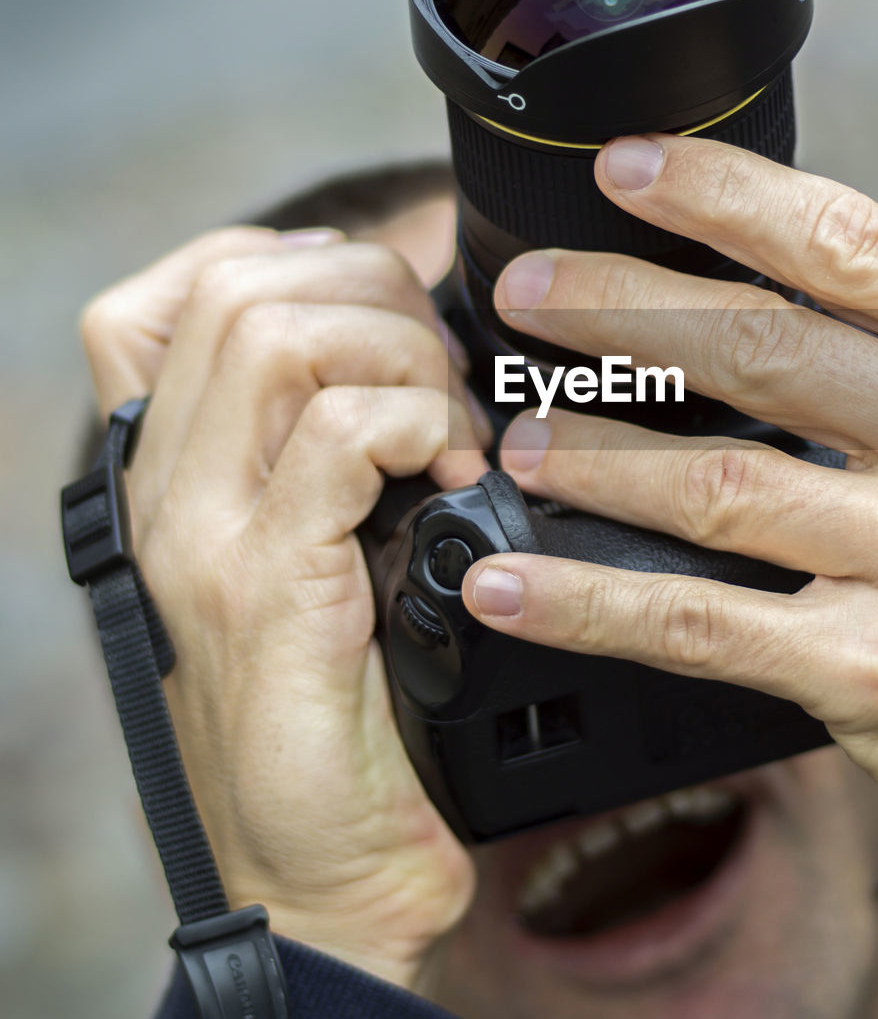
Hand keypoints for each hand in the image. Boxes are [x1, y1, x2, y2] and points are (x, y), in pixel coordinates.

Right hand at [79, 226, 487, 987]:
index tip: (381, 321)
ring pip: (289, 334)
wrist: (318, 864)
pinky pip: (345, 433)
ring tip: (452, 435)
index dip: (299, 265)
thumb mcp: (322, 549)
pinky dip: (426, 427)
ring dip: (407, 358)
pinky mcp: (268, 585)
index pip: (184, 290)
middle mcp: (169, 488)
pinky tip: (457, 480)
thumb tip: (405, 350)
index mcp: (174, 470)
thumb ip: (329, 450)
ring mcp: (207, 533)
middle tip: (440, 382)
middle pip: (250, 287)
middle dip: (380, 298)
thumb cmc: (338, 704)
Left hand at [461, 134, 877, 901]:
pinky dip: (589, 600)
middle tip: (525, 293)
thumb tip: (778, 281)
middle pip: (760, 348)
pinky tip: (511, 583)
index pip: (848, 242)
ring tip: (517, 437)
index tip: (623, 166)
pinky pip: (698, 625)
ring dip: (591, 454)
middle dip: (618, 310)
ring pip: (713, 484)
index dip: (717, 196)